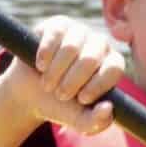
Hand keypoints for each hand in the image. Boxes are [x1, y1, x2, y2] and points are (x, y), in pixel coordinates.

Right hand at [6, 15, 126, 133]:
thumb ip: (97, 122)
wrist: (31, 94)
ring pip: (71, 47)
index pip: (115, 68)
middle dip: (72, 82)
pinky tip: (40, 66)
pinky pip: (54, 35)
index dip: (98, 84)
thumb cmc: (61, 106)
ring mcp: (79, 32)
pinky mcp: (59, 25)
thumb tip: (108, 108)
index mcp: (111, 65)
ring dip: (56, 72)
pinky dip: (45, 55)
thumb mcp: (79, 121)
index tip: (81, 99)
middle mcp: (99, 45)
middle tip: (60, 95)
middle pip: (90, 58)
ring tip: (48, 84)